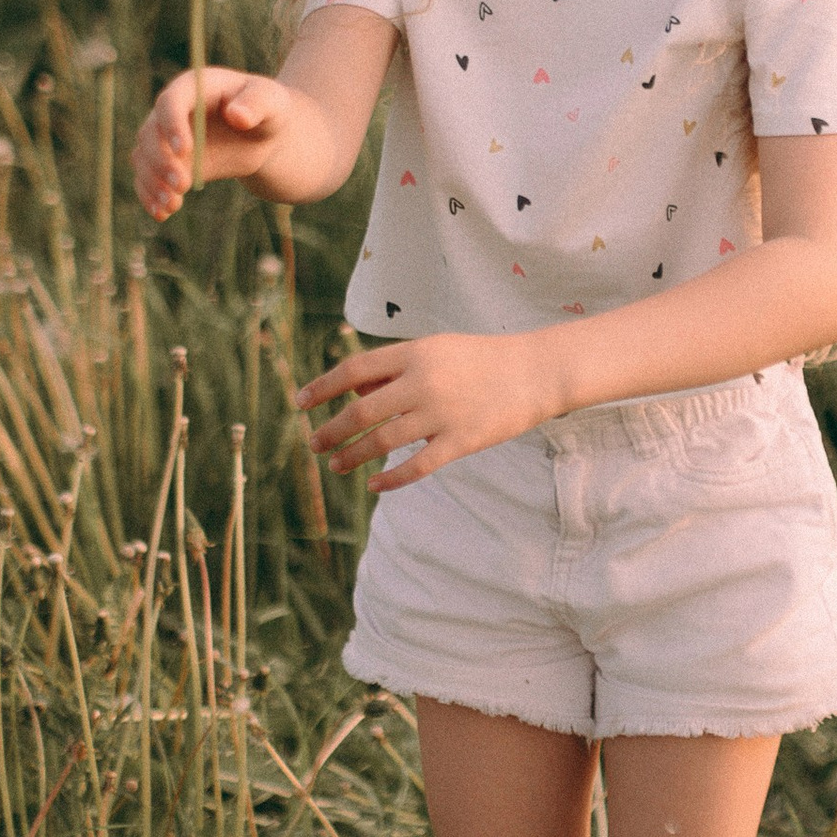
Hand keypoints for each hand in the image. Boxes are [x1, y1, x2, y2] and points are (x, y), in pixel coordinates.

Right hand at [134, 66, 296, 219]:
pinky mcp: (165, 161)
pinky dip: (149, 195)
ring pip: (143, 157)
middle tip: (184, 186)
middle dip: (162, 161)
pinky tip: (162, 213)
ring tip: (173, 205)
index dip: (173, 124)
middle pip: (151, 133)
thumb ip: (257, 104)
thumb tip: (237, 116)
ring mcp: (164, 136)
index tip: (186, 151)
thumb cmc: (267, 110)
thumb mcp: (272, 102)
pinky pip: (146, 177)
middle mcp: (171, 110)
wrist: (258, 134)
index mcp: (193, 87)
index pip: (171, 101)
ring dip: (152, 182)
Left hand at [298, 328, 560, 490]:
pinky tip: (374, 486)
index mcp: (414, 353)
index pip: (354, 369)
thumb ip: (396, 369)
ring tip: (336, 465)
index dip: (323, 387)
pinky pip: (417, 466)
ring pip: (383, 441)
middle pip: (361, 410)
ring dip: (353, 455)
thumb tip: (353, 392)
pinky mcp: (461, 441)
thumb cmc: (480, 359)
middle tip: (313, 443)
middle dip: (331, 429)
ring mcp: (442, 413)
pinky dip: (390, 479)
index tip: (300, 403)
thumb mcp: (436, 350)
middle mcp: (423, 382)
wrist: (536, 372)